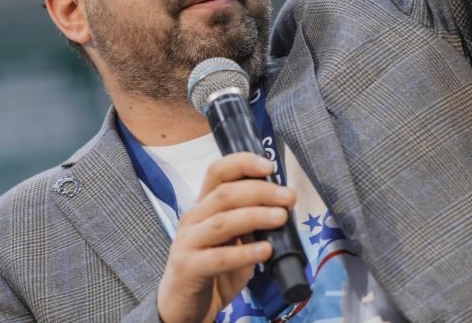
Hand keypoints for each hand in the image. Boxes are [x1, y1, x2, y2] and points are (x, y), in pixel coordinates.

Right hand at [156, 152, 295, 322]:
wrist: (183, 308)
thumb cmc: (212, 271)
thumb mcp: (233, 243)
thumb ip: (250, 226)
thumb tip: (280, 210)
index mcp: (203, 206)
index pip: (218, 172)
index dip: (243, 163)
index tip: (270, 166)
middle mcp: (192, 219)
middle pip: (225, 194)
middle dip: (260, 191)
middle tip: (288, 197)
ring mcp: (187, 242)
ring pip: (223, 222)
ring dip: (256, 216)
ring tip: (281, 217)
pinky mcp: (188, 268)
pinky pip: (219, 257)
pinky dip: (245, 252)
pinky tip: (266, 251)